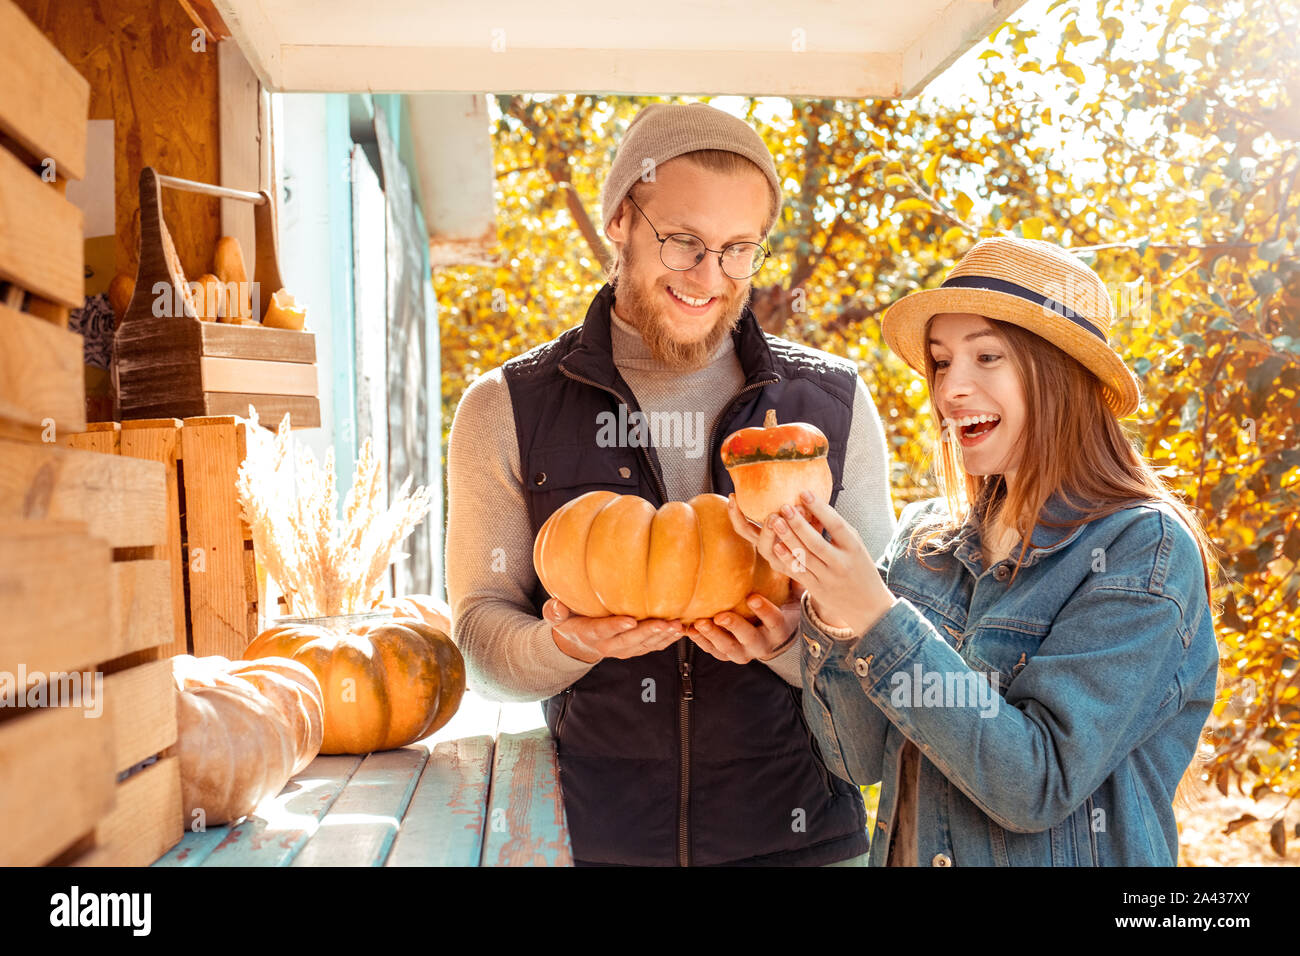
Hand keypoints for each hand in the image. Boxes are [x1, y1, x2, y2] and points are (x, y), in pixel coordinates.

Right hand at [545, 598, 684, 663]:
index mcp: (590, 634)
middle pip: (630, 641)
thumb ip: (554, 612)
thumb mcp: (556, 617)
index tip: (630, 620)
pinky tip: (680, 630)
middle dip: (648, 632)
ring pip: (645, 646)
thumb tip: (556, 605)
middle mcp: (608, 646)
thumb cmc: (569, 622)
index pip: (603, 631)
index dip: (616, 627)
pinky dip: (667, 640)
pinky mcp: (635, 650)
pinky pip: (652, 647)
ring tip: (677, 626)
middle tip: (664, 623)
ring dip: (662, 637)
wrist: (578, 643)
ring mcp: (623, 650)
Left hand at [684, 593, 801, 664]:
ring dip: (713, 637)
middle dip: (734, 627)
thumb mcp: (791, 597)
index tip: (752, 597)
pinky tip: (689, 630)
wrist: (773, 636)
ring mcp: (745, 652)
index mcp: (780, 629)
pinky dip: (701, 642)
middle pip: (749, 638)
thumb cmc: (782, 608)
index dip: (764, 610)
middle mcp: (763, 645)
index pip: (774, 621)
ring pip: (729, 649)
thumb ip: (793, 582)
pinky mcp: (728, 655)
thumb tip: (794, 560)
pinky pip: (714, 652)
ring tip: (699, 624)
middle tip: (720, 616)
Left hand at [726, 491, 894, 635]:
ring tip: (775, 521)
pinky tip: (776, 546)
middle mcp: (841, 563)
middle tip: (784, 507)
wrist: (869, 606)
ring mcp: (828, 578)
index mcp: (854, 548)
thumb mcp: (855, 546)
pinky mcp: (818, 589)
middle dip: (799, 524)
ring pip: (805, 557)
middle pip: (817, 542)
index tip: (805, 493)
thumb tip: (814, 504)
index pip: (836, 525)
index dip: (820, 508)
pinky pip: (800, 573)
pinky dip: (788, 559)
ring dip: (788, 538)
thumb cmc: (859, 567)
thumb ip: (838, 529)